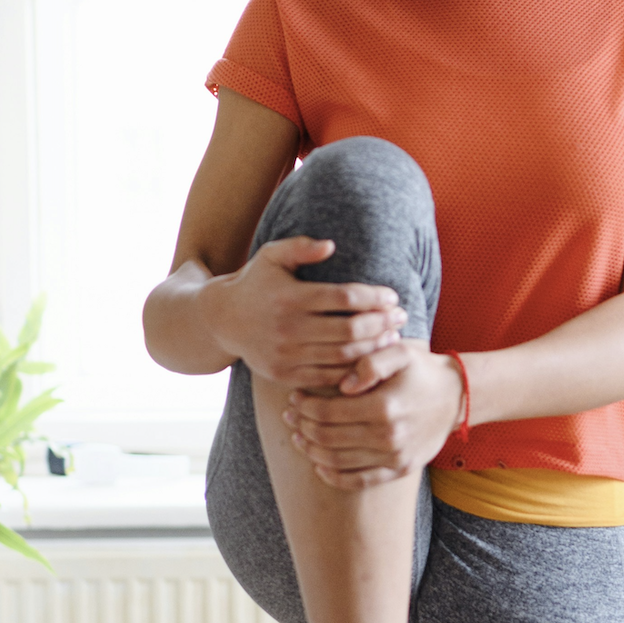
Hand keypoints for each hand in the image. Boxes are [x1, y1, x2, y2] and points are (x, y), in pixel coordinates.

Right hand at [202, 235, 405, 389]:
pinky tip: (370, 360)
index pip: (343, 298)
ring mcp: (287, 355)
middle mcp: (288, 329)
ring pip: (343, 356)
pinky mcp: (286, 375)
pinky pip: (328, 377)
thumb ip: (300, 247)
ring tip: (392, 339)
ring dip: (373, 348)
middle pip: (349, 330)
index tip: (392, 296)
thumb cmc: (257, 283)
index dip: (373, 298)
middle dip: (382, 324)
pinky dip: (353, 371)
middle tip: (401, 318)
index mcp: (290, 297)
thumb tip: (331, 245)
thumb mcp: (272, 256)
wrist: (222, 320)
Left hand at [284, 345, 464, 489]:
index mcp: (383, 406)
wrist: (456, 397)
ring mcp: (393, 456)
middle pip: (327, 437)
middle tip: (290, 415)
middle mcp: (387, 436)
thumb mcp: (399, 352)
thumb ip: (369, 362)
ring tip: (299, 437)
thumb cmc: (422, 370)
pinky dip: (333, 476)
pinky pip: (358, 481)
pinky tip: (319, 465)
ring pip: (337, 460)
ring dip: (311, 450)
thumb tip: (342, 385)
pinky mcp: (399, 469)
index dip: (304, 406)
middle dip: (302, 426)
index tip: (294, 397)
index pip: (327, 412)